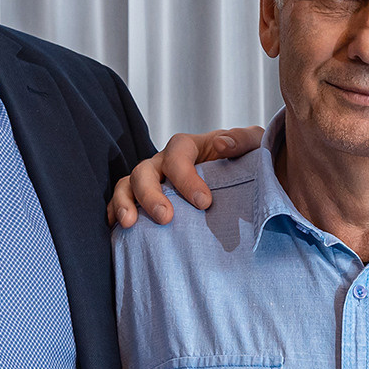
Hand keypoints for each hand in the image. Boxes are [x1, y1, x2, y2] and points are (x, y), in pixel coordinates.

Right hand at [107, 127, 265, 226]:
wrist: (239, 181)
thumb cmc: (245, 161)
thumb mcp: (254, 145)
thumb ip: (243, 141)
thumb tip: (222, 144)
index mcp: (188, 147)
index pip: (178, 155)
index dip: (186, 178)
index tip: (204, 203)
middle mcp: (163, 162)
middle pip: (145, 170)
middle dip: (151, 195)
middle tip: (166, 218)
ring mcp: (150, 181)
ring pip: (127, 185)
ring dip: (125, 203)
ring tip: (129, 224)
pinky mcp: (143, 200)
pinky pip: (122, 202)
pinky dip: (115, 212)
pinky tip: (117, 227)